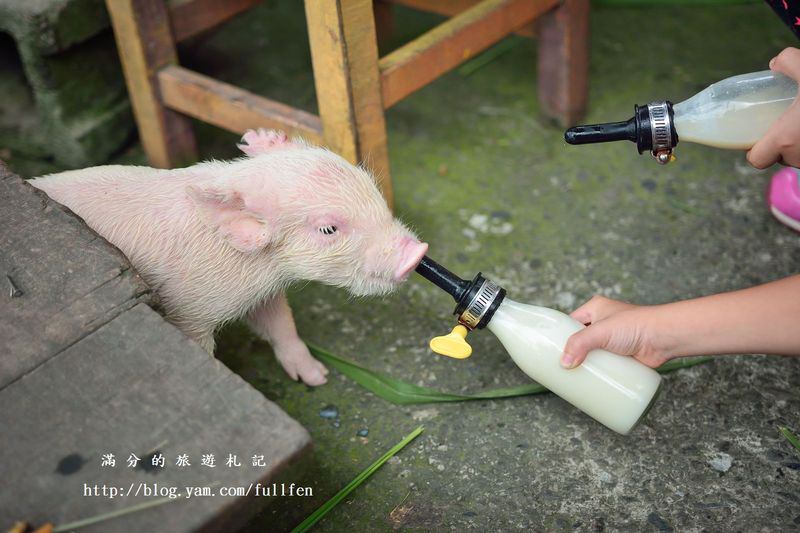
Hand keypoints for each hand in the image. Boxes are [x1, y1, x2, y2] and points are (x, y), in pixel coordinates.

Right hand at [561, 296, 671, 369]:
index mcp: (595, 309)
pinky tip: (591, 381)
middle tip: (560, 369)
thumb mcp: (601, 332)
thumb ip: (579, 345)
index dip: (560, 336)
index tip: (550, 351)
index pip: (570, 322)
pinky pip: (607, 364)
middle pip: (580, 340)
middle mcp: (604, 323)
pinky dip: (600, 372)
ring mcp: (614, 340)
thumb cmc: (636, 325)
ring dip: (585, 364)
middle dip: (571, 354)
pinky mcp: (623, 355)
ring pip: (593, 354)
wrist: (665, 337)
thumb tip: (564, 363)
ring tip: (572, 378)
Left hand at [747, 47, 799, 168]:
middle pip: (778, 156)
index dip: (755, 149)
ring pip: (798, 156)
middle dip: (780, 143)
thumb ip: (789, 63)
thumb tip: (775, 63)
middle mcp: (799, 156)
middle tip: (786, 122)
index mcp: (785, 140)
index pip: (756, 159)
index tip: (760, 134)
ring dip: (798, 144)